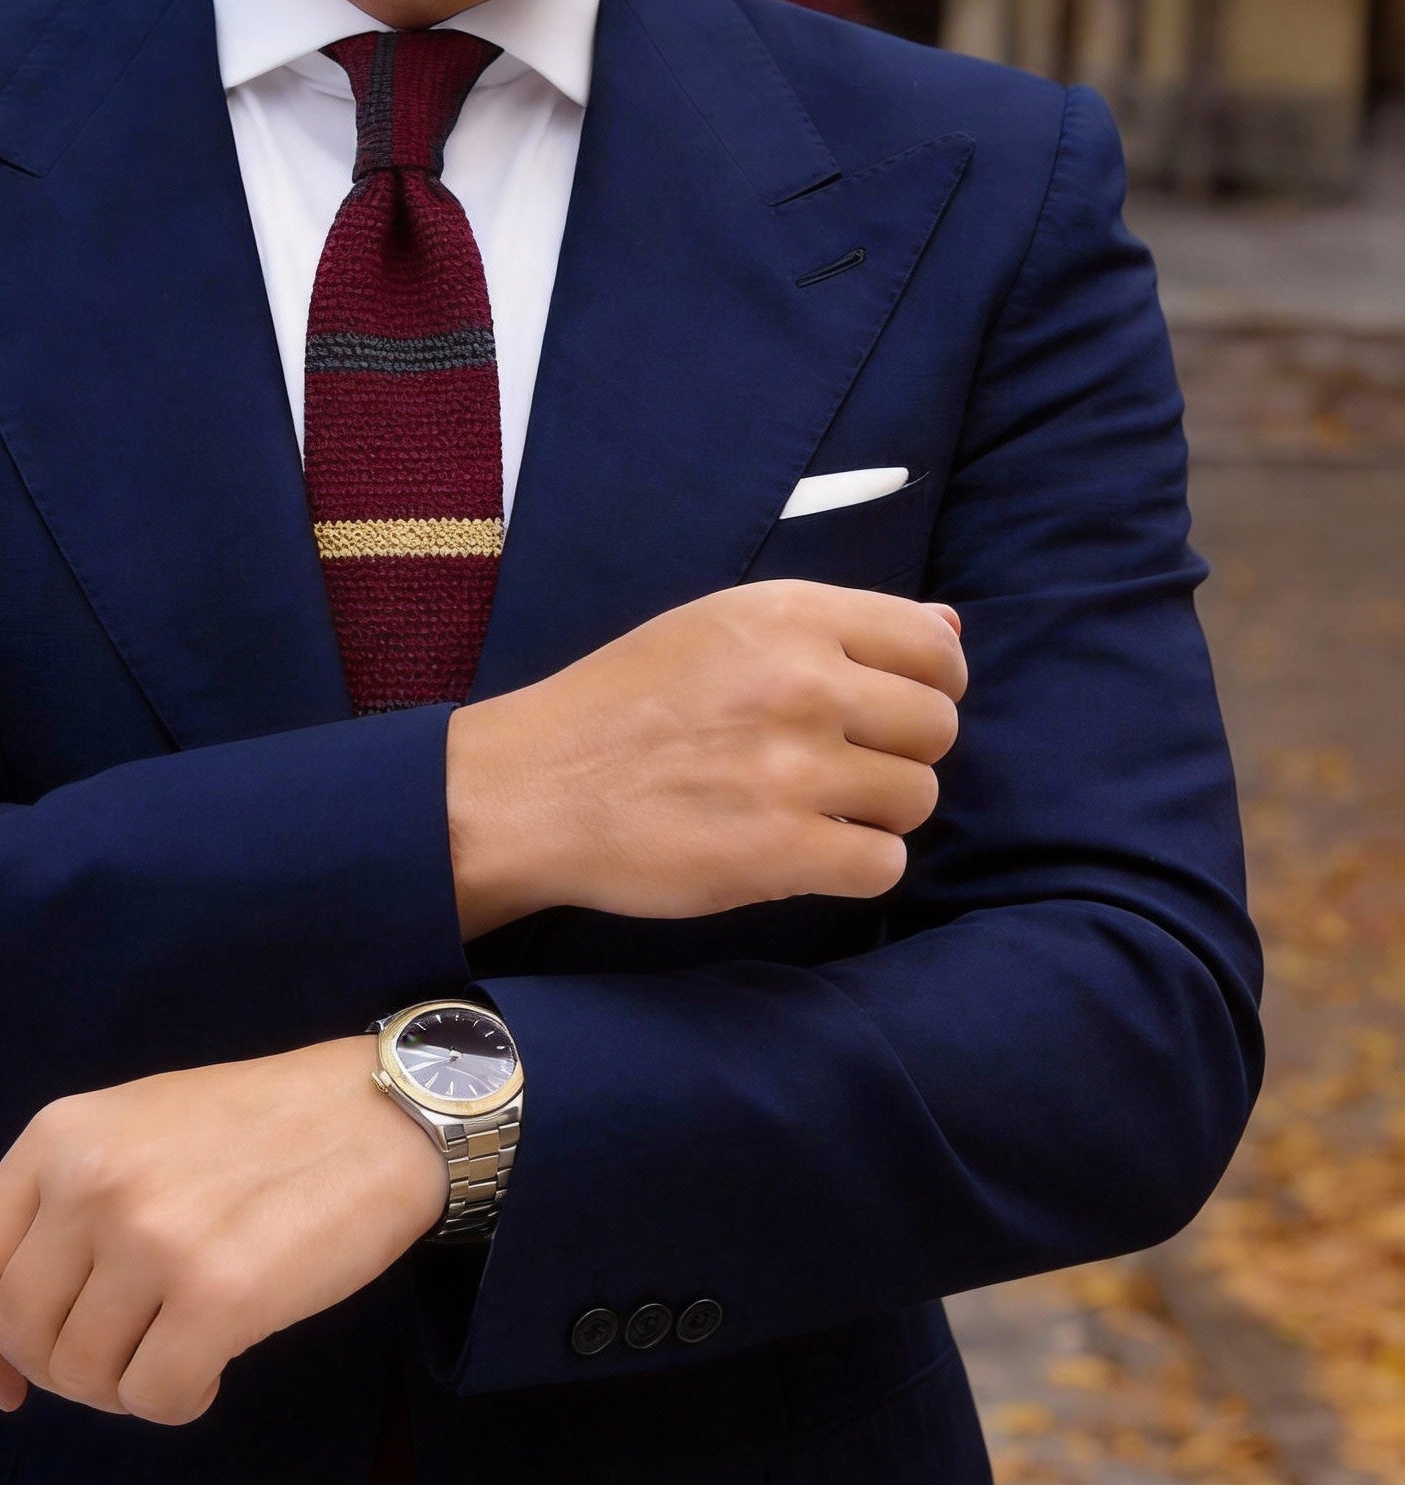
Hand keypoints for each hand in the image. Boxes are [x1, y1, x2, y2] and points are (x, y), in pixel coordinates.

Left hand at [0, 1037, 448, 1423]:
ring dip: (126, 1388)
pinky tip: (214, 1369)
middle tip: (124, 1363)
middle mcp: (91, 1182)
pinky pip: (153, 1399)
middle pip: (21, 1335)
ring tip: (179, 1352)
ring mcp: (151, 1238)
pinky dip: (179, 1402)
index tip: (7, 1384)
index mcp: (60, 1136)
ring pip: (84, 1376)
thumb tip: (20, 1325)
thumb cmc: (262, 1125)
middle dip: (65, 1375)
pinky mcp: (218, 1294)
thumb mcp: (137, 1125)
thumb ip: (69, 1197)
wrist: (378, 1114)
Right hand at [447, 580, 965, 937]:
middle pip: (937, 727)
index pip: (936, 647)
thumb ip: (834, 627)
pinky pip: (884, 865)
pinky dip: (854, 867)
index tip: (889, 710)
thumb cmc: (619, 703)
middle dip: (900, 753)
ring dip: (877, 813)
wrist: (532, 787)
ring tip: (811, 810)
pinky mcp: (781, 851)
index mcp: (789, 616)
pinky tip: (804, 853)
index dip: (931, 685)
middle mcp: (802, 683)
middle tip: (839, 768)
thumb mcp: (717, 627)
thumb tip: (952, 628)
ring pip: (916, 798)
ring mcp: (794, 769)